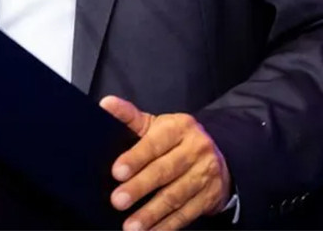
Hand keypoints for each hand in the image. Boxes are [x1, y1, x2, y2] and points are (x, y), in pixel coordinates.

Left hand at [100, 95, 231, 230]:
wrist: (216, 156)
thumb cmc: (175, 140)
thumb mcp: (155, 124)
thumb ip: (129, 116)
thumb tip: (106, 103)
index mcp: (180, 127)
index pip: (155, 143)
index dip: (136, 158)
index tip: (117, 172)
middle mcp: (196, 149)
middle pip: (165, 171)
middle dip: (140, 188)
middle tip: (117, 201)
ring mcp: (205, 174)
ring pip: (175, 196)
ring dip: (152, 214)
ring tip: (131, 226)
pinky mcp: (210, 197)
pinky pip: (186, 214)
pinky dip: (167, 225)